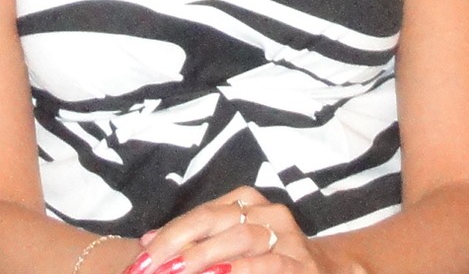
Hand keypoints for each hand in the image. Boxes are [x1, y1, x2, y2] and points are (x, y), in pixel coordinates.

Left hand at [130, 187, 314, 273]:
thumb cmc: (270, 259)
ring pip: (239, 237)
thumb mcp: (231, 245)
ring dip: (203, 257)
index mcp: (248, 201)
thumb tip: (145, 242)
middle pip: (213, 221)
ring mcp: (287, 236)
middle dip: (177, 245)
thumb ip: (195, 242)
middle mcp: (268, 212)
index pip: (199, 213)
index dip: (167, 235)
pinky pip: (269, 263)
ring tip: (175, 272)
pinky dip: (241, 269)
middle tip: (150, 268)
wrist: (328, 270)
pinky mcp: (301, 263)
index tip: (140, 257)